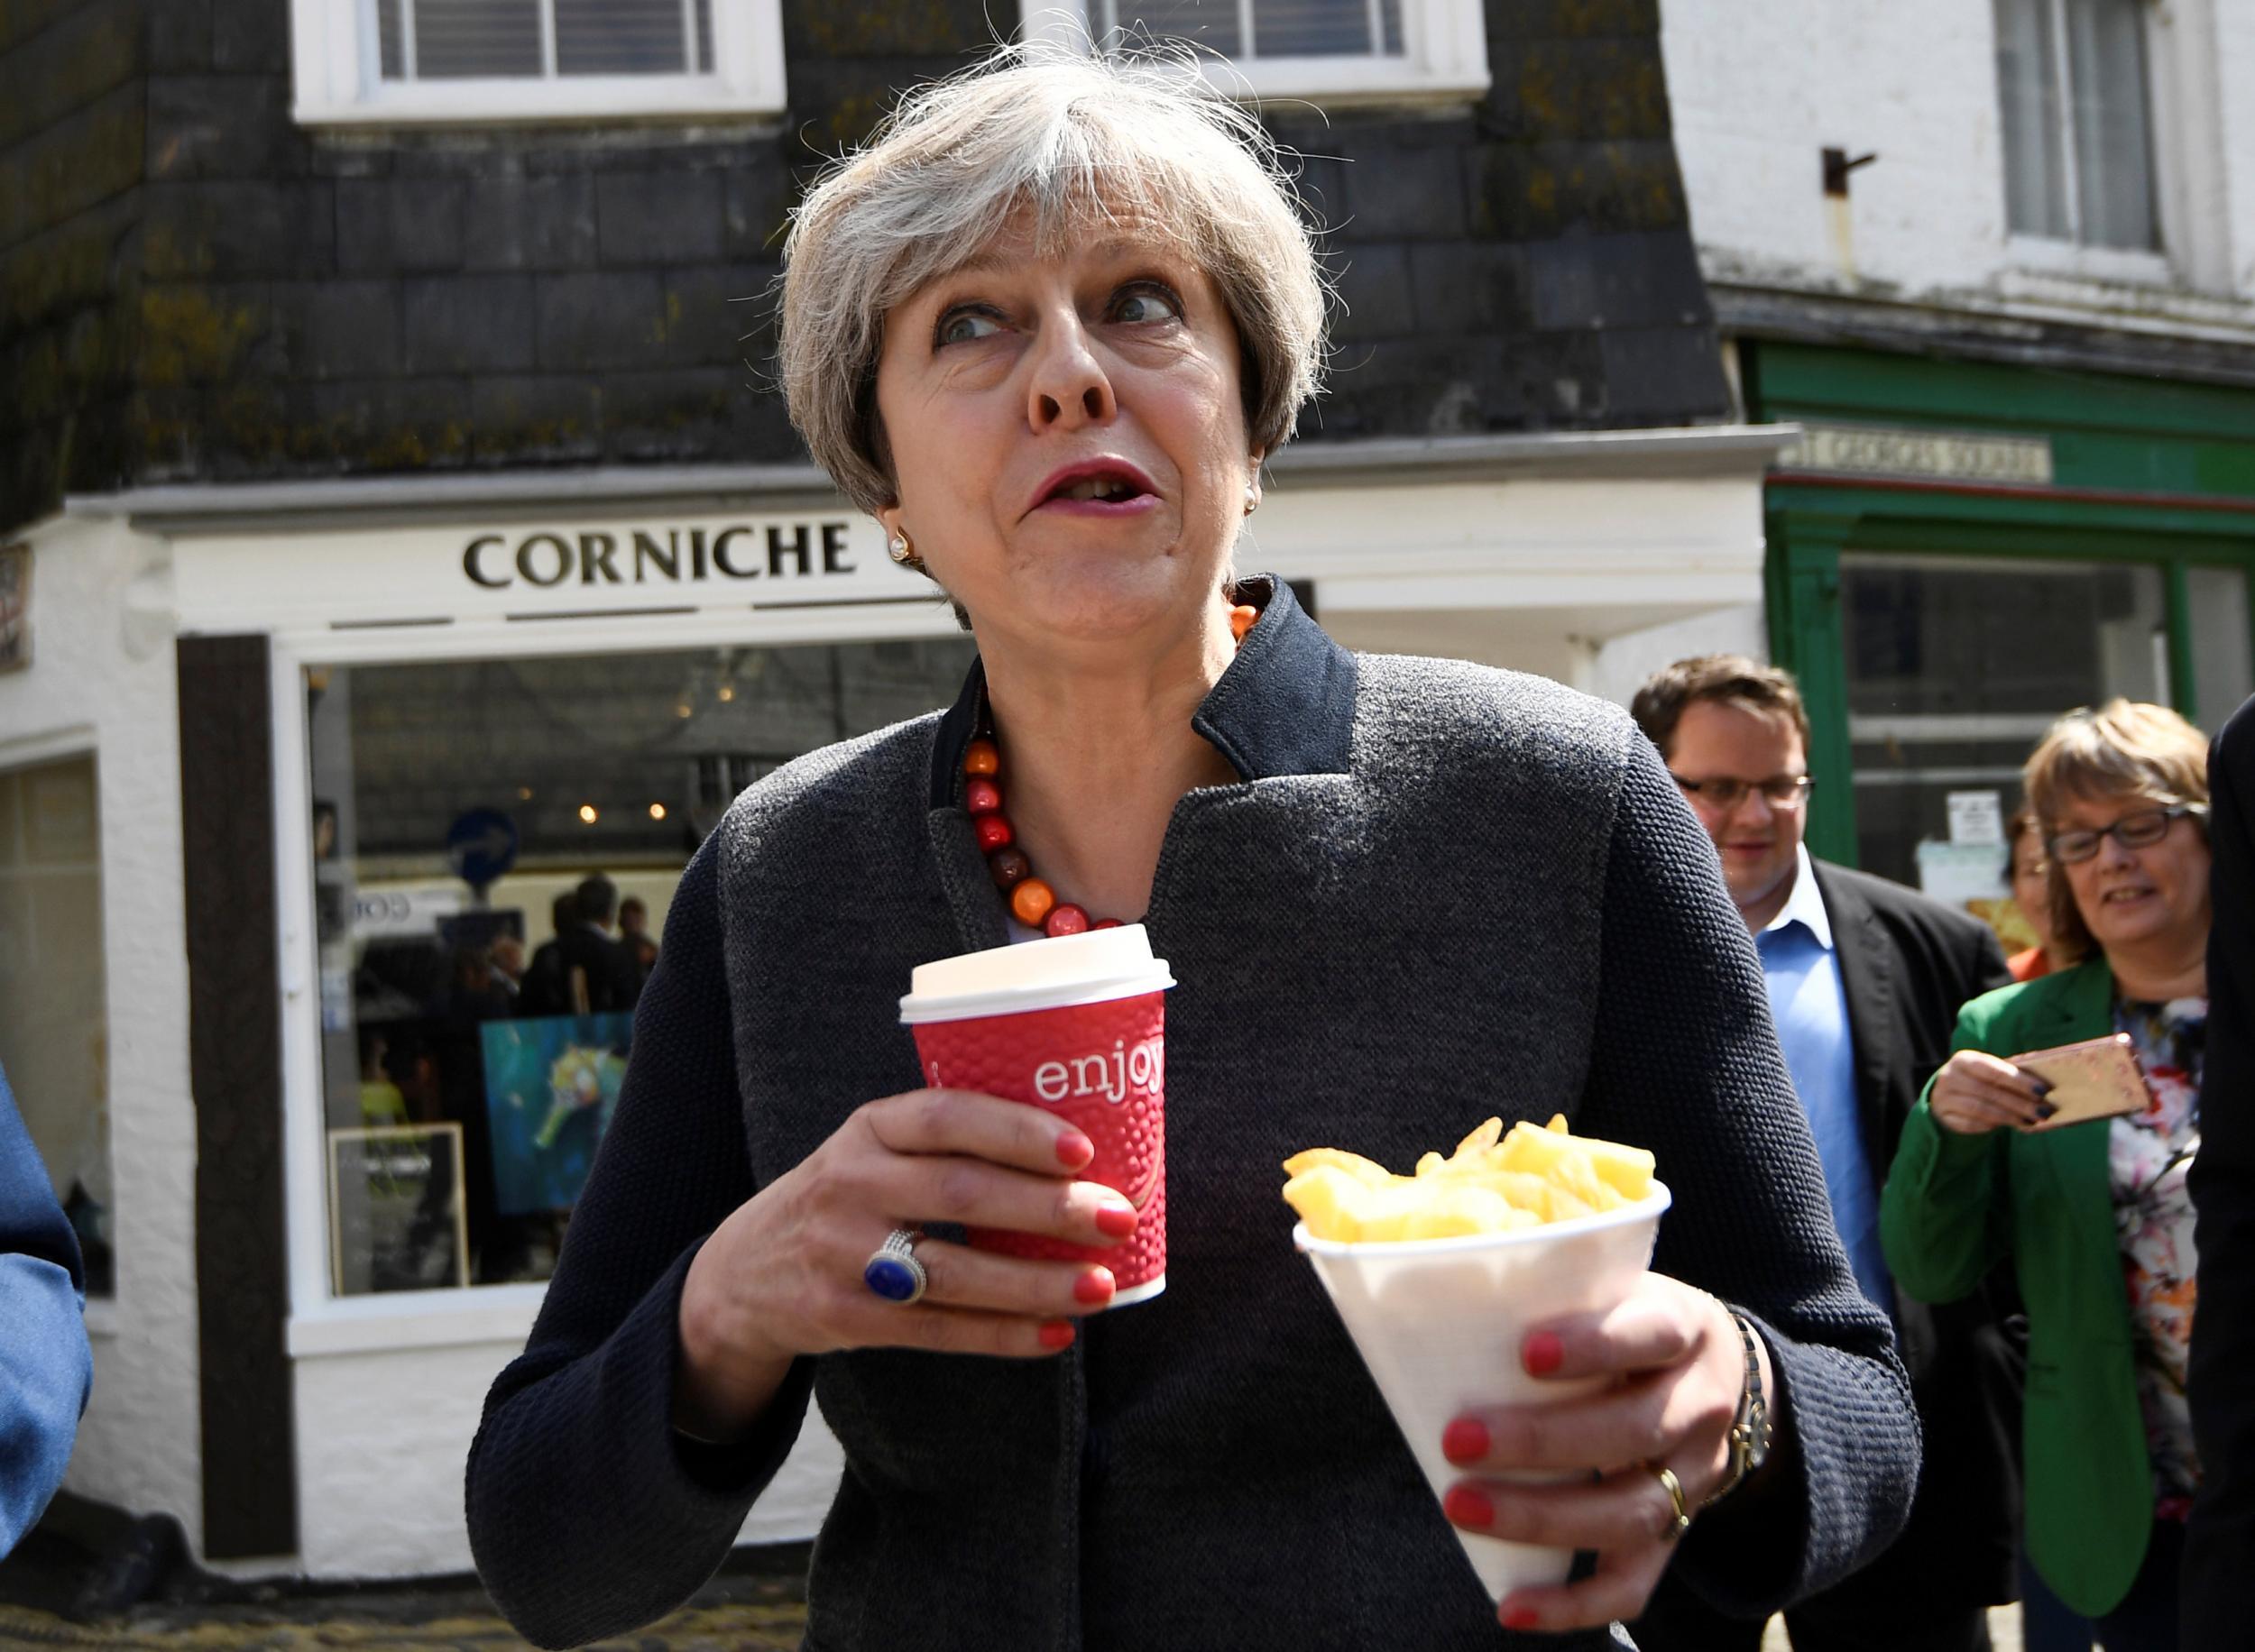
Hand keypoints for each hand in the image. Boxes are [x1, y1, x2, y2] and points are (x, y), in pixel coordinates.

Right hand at [673, 1089, 1136, 1439]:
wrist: (743, 1275)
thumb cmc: (844, 1198)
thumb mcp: (870, 1149)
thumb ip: (943, 1145)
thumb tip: (1076, 1158)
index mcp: (866, 1129)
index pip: (945, 1116)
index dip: (1015, 1130)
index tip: (1082, 1148)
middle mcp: (850, 1184)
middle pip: (961, 1194)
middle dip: (1049, 1208)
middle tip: (1117, 1217)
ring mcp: (844, 1255)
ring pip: (955, 1272)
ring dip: (1036, 1282)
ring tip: (1100, 1286)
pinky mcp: (847, 1317)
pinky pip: (940, 1330)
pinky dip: (1004, 1334)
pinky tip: (1057, 1333)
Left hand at [1435, 1274, 1765, 1634]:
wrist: (1727, 1376)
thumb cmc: (1634, 1322)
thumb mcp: (1619, 1286)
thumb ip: (1556, 1288)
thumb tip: (1435, 1288)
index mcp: (1685, 1329)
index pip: (1652, 1333)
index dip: (1595, 1346)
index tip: (1528, 1353)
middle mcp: (1700, 1405)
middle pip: (1634, 1432)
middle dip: (1541, 1441)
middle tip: (1457, 1438)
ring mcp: (1695, 1477)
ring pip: (1631, 1512)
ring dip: (1541, 1517)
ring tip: (1462, 1505)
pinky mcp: (1677, 1531)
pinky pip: (1634, 1584)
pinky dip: (1573, 1604)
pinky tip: (1512, 1607)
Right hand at [1927, 1050, 2052, 1134]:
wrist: (1946, 1095)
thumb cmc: (1978, 1081)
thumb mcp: (1988, 1071)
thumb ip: (2010, 1073)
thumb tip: (2043, 1079)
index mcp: (1964, 1060)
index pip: (1994, 1070)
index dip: (2019, 1081)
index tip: (2043, 1091)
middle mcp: (1949, 1077)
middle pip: (1989, 1092)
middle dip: (2020, 1103)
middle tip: (2043, 1112)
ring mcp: (1943, 1098)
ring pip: (1980, 1110)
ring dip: (2009, 1117)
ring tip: (2030, 1121)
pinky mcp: (1944, 1117)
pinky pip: (1971, 1124)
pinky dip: (1991, 1126)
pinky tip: (2008, 1125)